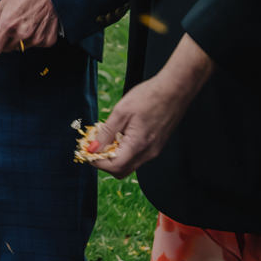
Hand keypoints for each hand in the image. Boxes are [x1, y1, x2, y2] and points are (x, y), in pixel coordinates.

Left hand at [0, 0, 60, 55]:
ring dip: (20, 39)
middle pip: (6, 49)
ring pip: (21, 48)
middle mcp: (22, 35)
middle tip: (12, 24)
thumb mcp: (2, 6)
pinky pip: (35, 46)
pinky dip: (34, 38)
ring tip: (25, 22)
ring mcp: (36, 39)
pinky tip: (36, 25)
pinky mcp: (48, 41)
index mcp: (7, 25)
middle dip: (5, 40)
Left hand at [87, 39, 214, 176]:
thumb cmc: (148, 97)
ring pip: (129, 163)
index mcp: (139, 145)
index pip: (114, 167)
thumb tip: (93, 148)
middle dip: (104, 162)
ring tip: (106, 137)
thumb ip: (106, 133)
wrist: (174, 90)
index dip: (97, 162)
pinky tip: (120, 134)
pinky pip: (137, 155)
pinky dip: (125, 150)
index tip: (86, 151)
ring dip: (114, 156)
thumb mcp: (120, 112)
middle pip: (122, 170)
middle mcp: (149, 153)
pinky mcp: (157, 145)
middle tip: (93, 145)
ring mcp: (154, 150)